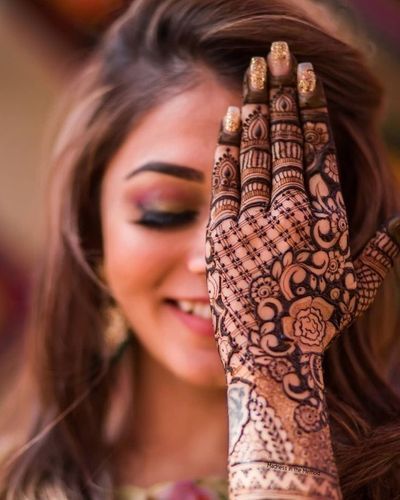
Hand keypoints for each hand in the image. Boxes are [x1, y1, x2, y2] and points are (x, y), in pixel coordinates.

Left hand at [205, 42, 399, 397]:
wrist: (273, 357)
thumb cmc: (318, 323)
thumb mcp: (356, 288)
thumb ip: (380, 253)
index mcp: (328, 221)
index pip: (320, 151)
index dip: (314, 111)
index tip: (307, 78)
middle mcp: (293, 214)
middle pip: (290, 141)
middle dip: (284, 93)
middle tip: (280, 54)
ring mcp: (255, 223)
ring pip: (258, 154)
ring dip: (258, 109)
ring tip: (256, 73)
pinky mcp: (224, 236)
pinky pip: (227, 182)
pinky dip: (229, 148)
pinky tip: (232, 119)